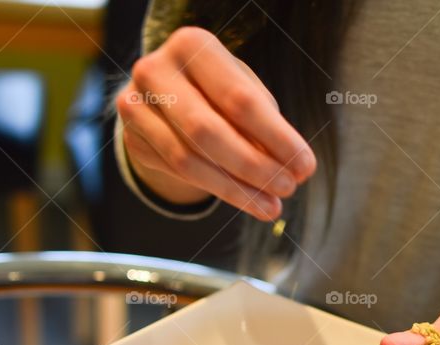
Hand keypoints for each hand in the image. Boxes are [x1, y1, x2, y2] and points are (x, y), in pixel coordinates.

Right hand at [116, 26, 315, 220]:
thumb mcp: (244, 92)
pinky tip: (250, 201)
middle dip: (254, 166)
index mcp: (191, 45)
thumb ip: (264, 123)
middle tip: (289, 187)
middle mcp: (155, 71)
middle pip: (207, 131)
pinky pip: (178, 173)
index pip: (239, 99)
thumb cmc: (217, 89)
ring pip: (189, 160)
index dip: (276, 138)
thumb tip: (291, 166)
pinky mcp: (133, 140)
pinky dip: (220, 191)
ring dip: (237, 189)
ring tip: (273, 205)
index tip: (306, 167)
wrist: (165, 95)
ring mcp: (135, 107)